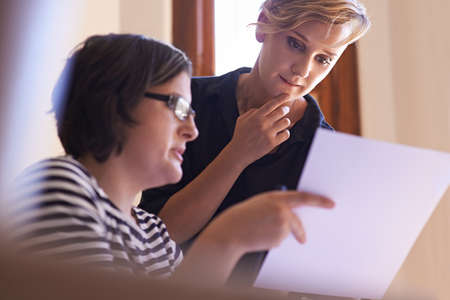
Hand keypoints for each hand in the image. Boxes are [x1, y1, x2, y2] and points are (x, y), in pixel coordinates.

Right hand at [204, 190, 334, 253]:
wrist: (230, 232)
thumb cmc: (242, 216)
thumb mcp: (260, 203)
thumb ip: (276, 204)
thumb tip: (292, 213)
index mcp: (276, 197)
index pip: (303, 197)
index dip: (319, 200)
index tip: (330, 204)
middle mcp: (282, 210)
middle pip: (297, 221)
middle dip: (300, 231)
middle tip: (303, 238)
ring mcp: (281, 225)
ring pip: (287, 231)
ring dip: (279, 234)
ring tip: (260, 230)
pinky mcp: (279, 239)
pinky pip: (281, 240)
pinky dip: (273, 240)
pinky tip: (260, 237)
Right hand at [228, 94, 292, 166]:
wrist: (239, 153)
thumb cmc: (240, 135)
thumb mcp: (241, 120)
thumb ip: (252, 112)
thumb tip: (261, 108)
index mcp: (256, 116)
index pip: (271, 103)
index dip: (281, 98)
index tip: (287, 95)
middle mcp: (263, 123)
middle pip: (281, 111)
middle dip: (285, 110)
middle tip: (285, 110)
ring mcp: (268, 133)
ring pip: (286, 122)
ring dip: (285, 122)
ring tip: (281, 124)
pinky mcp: (272, 143)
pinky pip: (286, 134)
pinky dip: (285, 133)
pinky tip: (281, 133)